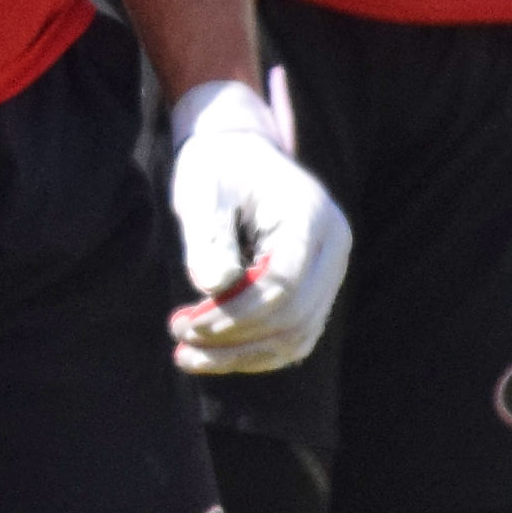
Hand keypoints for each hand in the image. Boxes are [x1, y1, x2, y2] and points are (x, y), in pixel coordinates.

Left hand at [165, 76, 352, 375]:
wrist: (239, 156)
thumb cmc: (217, 168)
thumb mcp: (203, 190)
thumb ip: (208, 236)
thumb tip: (214, 287)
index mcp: (311, 214)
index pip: (284, 284)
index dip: (235, 314)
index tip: (186, 324)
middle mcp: (334, 246)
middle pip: (294, 317)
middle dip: (233, 338)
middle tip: (178, 341)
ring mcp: (331, 272)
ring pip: (297, 337)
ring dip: (240, 355)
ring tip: (185, 355)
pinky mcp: (317, 292)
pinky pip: (293, 337)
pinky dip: (253, 352)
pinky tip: (210, 353)